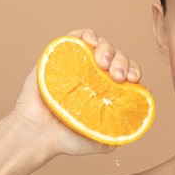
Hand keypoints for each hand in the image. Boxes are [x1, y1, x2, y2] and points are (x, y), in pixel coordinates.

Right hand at [10, 29, 143, 158]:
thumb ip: (120, 131)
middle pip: (118, 57)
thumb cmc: (66, 138)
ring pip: (101, 45)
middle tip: (117, 76)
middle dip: (123, 62)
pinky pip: (76, 37)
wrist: (35, 134)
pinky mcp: (59, 56)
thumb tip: (139, 114)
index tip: (133, 80)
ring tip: (103, 63)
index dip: (134, 71)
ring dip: (107, 49)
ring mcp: (78, 64)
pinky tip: (91, 42)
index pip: (129, 73)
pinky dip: (87, 34)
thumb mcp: (100, 139)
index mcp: (107, 91)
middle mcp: (95, 76)